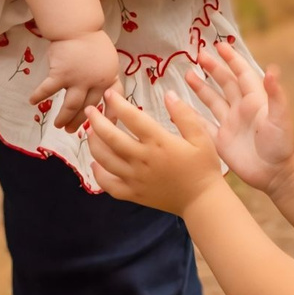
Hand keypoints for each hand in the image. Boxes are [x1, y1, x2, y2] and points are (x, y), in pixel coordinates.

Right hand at [29, 28, 121, 130]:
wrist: (79, 27)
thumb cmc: (94, 43)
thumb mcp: (109, 61)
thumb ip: (106, 78)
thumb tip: (106, 95)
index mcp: (108, 79)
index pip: (112, 102)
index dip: (108, 117)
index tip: (102, 128)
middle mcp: (94, 82)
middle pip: (88, 108)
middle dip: (80, 122)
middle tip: (72, 131)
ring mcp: (77, 79)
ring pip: (70, 106)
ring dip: (63, 117)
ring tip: (57, 125)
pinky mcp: (60, 74)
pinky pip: (48, 89)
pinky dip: (39, 96)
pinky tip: (32, 101)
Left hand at [87, 86, 226, 215]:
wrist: (202, 201)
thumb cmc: (203, 167)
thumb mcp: (202, 136)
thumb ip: (184, 114)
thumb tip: (169, 94)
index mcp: (159, 142)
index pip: (132, 118)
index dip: (118, 104)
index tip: (109, 93)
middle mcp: (142, 159)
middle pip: (111, 138)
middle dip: (96, 121)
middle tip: (90, 110)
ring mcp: (135, 178)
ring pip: (105, 159)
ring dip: (94, 144)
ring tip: (90, 132)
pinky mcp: (133, 194)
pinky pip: (108, 184)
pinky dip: (98, 173)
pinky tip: (96, 163)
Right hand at [185, 43, 293, 197]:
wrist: (276, 175)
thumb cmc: (282, 145)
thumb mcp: (280, 118)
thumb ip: (275, 94)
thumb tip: (272, 69)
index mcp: (255, 100)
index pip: (242, 73)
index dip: (232, 59)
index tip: (220, 46)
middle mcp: (241, 109)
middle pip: (225, 83)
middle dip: (213, 69)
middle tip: (198, 55)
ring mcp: (230, 124)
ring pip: (212, 101)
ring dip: (200, 88)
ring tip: (187, 74)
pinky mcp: (221, 141)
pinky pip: (204, 124)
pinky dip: (192, 116)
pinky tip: (180, 107)